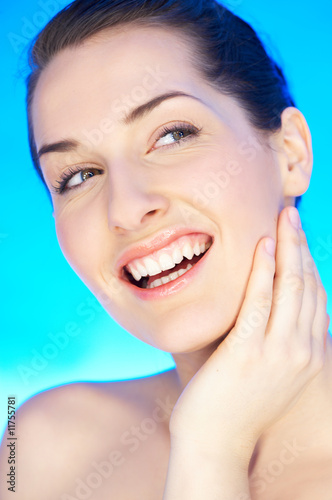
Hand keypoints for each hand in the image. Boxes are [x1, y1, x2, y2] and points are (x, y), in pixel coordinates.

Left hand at [169, 206, 327, 462]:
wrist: (215, 441)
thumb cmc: (235, 403)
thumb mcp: (269, 371)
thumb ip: (277, 340)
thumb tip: (270, 308)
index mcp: (310, 356)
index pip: (316, 297)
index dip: (308, 261)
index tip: (297, 235)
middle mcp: (303, 352)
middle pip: (308, 285)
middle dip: (301, 245)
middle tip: (291, 214)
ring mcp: (279, 352)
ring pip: (291, 287)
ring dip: (288, 247)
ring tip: (283, 217)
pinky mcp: (250, 351)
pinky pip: (260, 301)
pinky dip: (263, 270)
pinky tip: (262, 245)